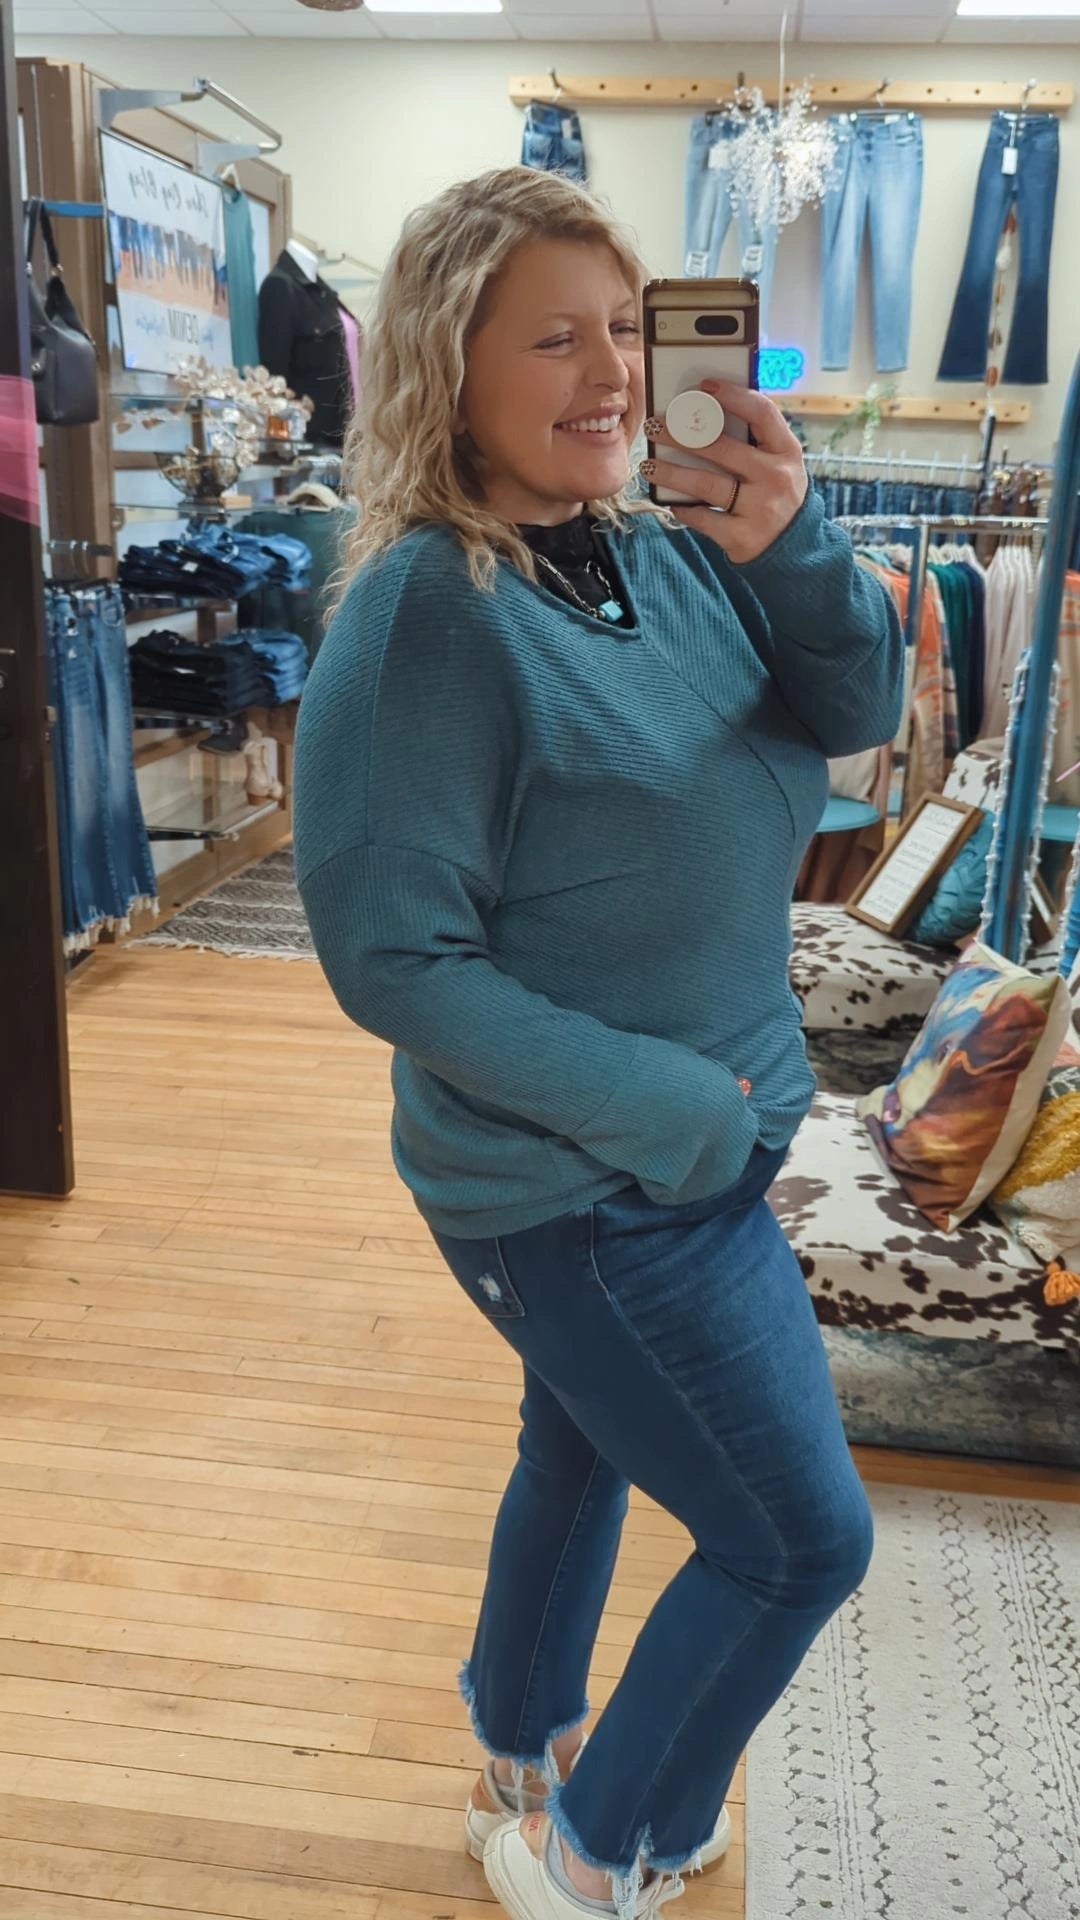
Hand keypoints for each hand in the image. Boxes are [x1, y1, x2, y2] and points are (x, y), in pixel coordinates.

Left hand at [641, 380, 807, 565]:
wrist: (795, 547)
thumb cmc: (777, 494)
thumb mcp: (779, 464)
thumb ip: (755, 441)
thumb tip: (705, 415)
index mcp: (787, 451)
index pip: (762, 413)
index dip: (733, 396)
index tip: (704, 387)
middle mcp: (776, 477)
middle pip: (722, 448)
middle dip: (682, 435)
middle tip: (655, 427)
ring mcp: (760, 508)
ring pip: (706, 483)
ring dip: (672, 472)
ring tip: (649, 466)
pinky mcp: (742, 536)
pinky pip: (703, 518)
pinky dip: (682, 508)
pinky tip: (669, 502)